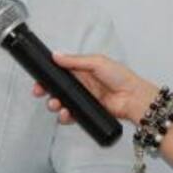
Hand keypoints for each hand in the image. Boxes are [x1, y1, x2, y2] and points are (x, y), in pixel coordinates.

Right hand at [34, 53, 158, 123]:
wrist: (133, 98)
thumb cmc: (121, 77)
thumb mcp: (97, 62)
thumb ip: (75, 61)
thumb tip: (57, 55)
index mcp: (83, 70)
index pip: (60, 72)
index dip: (48, 76)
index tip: (39, 79)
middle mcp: (82, 84)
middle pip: (58, 88)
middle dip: (47, 91)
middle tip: (40, 92)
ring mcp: (84, 99)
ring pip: (62, 102)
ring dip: (55, 104)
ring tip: (56, 105)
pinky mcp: (87, 112)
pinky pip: (72, 115)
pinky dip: (65, 116)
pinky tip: (65, 115)